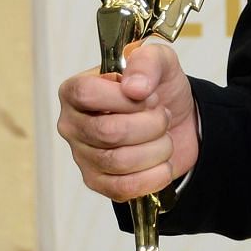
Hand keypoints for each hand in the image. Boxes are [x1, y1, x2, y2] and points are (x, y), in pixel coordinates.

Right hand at [56, 39, 198, 201]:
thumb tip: (134, 87)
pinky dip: (153, 176)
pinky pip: (122, 188)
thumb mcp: (160, 61)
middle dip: (151, 124)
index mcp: (76, 90)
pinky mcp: (97, 182)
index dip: (125, 98)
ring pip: (118, 161)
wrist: (178, 121)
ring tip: (164, 137)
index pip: (87, 94)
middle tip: (163, 116)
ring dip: (157, 149)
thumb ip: (147, 62)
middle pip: (108, 132)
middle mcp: (72, 124)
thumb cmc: (158, 89)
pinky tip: (162, 163)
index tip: (148, 95)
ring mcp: (82, 156)